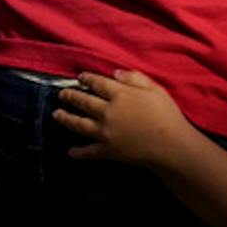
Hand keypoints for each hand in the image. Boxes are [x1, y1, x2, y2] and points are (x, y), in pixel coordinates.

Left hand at [54, 70, 191, 164]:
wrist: (170, 145)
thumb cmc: (166, 114)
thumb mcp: (155, 89)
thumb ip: (135, 78)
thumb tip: (114, 73)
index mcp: (119, 95)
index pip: (98, 84)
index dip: (87, 79)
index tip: (80, 77)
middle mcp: (107, 112)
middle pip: (84, 102)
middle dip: (71, 96)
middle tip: (62, 94)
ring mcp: (105, 133)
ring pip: (80, 124)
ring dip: (66, 119)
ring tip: (56, 115)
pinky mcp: (107, 151)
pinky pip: (89, 151)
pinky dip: (79, 152)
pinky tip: (70, 152)